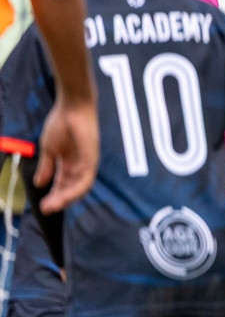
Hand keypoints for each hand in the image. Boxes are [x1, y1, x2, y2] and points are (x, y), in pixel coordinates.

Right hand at [34, 96, 98, 212]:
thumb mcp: (49, 149)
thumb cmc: (61, 124)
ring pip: (79, 188)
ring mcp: (87, 163)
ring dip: (65, 199)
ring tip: (52, 206)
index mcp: (70, 163)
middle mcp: (80, 166)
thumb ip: (46, 167)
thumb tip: (39, 183)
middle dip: (59, 200)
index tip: (42, 205)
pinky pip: (85, 180)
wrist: (71, 107)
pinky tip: (63, 197)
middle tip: (46, 210)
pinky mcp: (92, 160)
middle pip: (71, 189)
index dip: (54, 195)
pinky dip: (74, 190)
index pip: (63, 184)